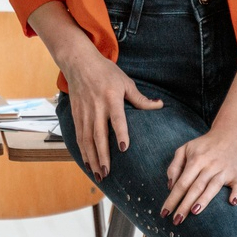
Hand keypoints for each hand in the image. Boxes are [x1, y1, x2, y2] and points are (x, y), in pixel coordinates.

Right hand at [48, 25, 162, 179]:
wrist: (79, 62)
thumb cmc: (106, 72)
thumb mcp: (125, 82)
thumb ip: (140, 99)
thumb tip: (160, 106)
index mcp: (111, 97)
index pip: (117, 118)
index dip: (120, 133)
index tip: (124, 149)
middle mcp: (96, 106)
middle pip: (98, 134)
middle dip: (102, 155)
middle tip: (107, 172)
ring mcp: (84, 111)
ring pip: (86, 138)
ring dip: (92, 158)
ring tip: (98, 173)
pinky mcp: (76, 114)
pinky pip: (78, 136)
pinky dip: (82, 151)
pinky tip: (88, 163)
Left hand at [160, 119, 236, 221]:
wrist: (231, 134)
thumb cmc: (205, 145)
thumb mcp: (185, 149)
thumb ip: (175, 166)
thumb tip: (170, 186)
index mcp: (196, 160)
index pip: (181, 183)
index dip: (172, 198)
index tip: (164, 213)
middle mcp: (210, 165)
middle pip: (195, 188)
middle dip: (184, 205)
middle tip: (176, 221)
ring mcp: (224, 170)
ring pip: (213, 187)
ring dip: (204, 200)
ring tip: (194, 212)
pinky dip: (236, 193)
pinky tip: (232, 203)